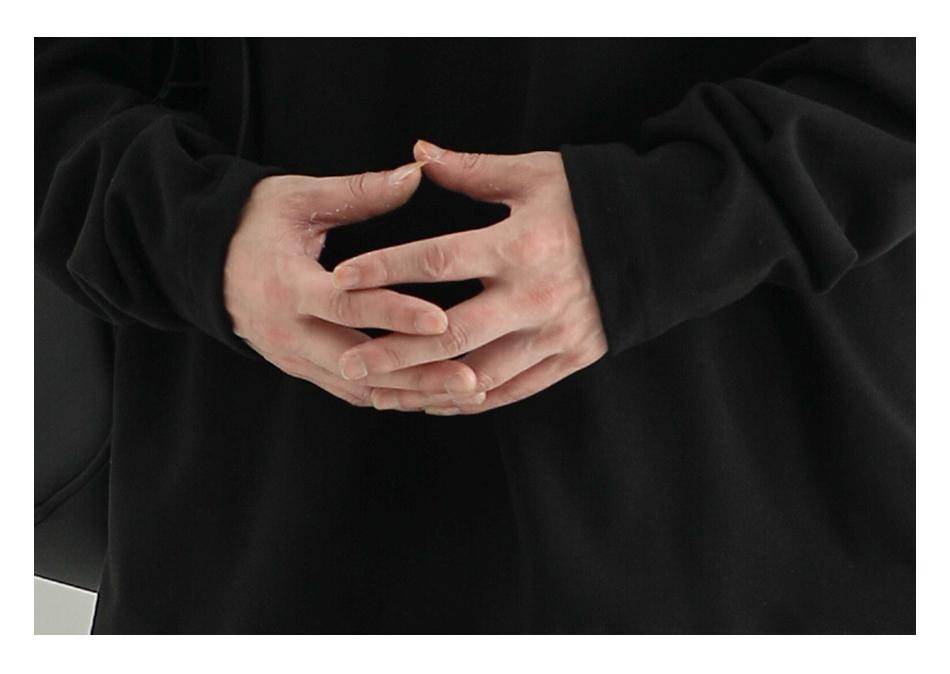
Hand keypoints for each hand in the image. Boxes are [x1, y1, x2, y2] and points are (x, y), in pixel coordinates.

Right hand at [223, 162, 486, 407]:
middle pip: (360, 363)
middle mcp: (288, 332)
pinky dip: (393, 395)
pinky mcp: (300, 368)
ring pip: (360, 386)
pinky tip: (434, 396)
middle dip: (418, 373)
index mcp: (287, 286)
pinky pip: (352, 391)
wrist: (205, 261)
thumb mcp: (297, 198)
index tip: (442, 320)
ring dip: (414, 392)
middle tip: (471, 377)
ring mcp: (292, 357)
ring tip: (468, 392)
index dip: (395, 314)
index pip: (346, 306)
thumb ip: (358, 191)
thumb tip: (416, 173)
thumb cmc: (253, 222)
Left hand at [331, 141, 608, 414]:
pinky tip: (434, 401)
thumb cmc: (590, 202)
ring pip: (479, 374)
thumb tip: (418, 153)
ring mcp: (555, 334)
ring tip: (379, 394)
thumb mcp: (536, 176)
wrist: (662, 241)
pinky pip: (513, 390)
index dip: (386, 270)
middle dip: (394, 351)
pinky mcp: (571, 358)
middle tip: (348, 362)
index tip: (341, 279)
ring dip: (425, 387)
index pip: (439, 261)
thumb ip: (473, 169)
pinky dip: (471, 401)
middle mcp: (535, 296)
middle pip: (451, 334)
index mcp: (520, 246)